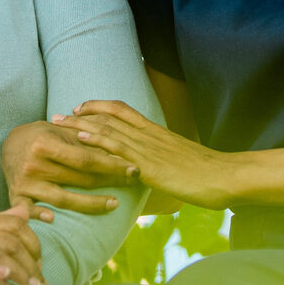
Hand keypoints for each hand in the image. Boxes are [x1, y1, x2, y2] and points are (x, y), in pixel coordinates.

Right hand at [1, 119, 137, 216]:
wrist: (9, 145)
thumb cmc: (42, 136)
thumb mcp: (59, 131)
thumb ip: (84, 139)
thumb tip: (118, 149)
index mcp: (45, 144)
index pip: (85, 158)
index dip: (111, 164)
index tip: (133, 168)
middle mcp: (34, 164)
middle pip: (78, 179)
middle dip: (109, 181)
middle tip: (133, 182)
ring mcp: (24, 183)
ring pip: (63, 199)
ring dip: (91, 204)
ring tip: (114, 203)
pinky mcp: (15, 197)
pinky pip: (29, 211)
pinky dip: (39, 216)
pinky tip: (55, 221)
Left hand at [64, 100, 233, 209]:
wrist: (225, 177)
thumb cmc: (208, 175)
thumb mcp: (180, 164)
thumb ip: (163, 163)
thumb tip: (150, 171)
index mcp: (157, 132)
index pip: (123, 111)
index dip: (100, 107)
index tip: (80, 108)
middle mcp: (149, 134)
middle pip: (110, 116)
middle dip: (82, 114)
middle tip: (57, 115)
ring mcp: (148, 147)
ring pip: (109, 129)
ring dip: (80, 125)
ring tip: (58, 123)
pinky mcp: (149, 164)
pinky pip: (119, 149)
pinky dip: (98, 142)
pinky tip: (81, 140)